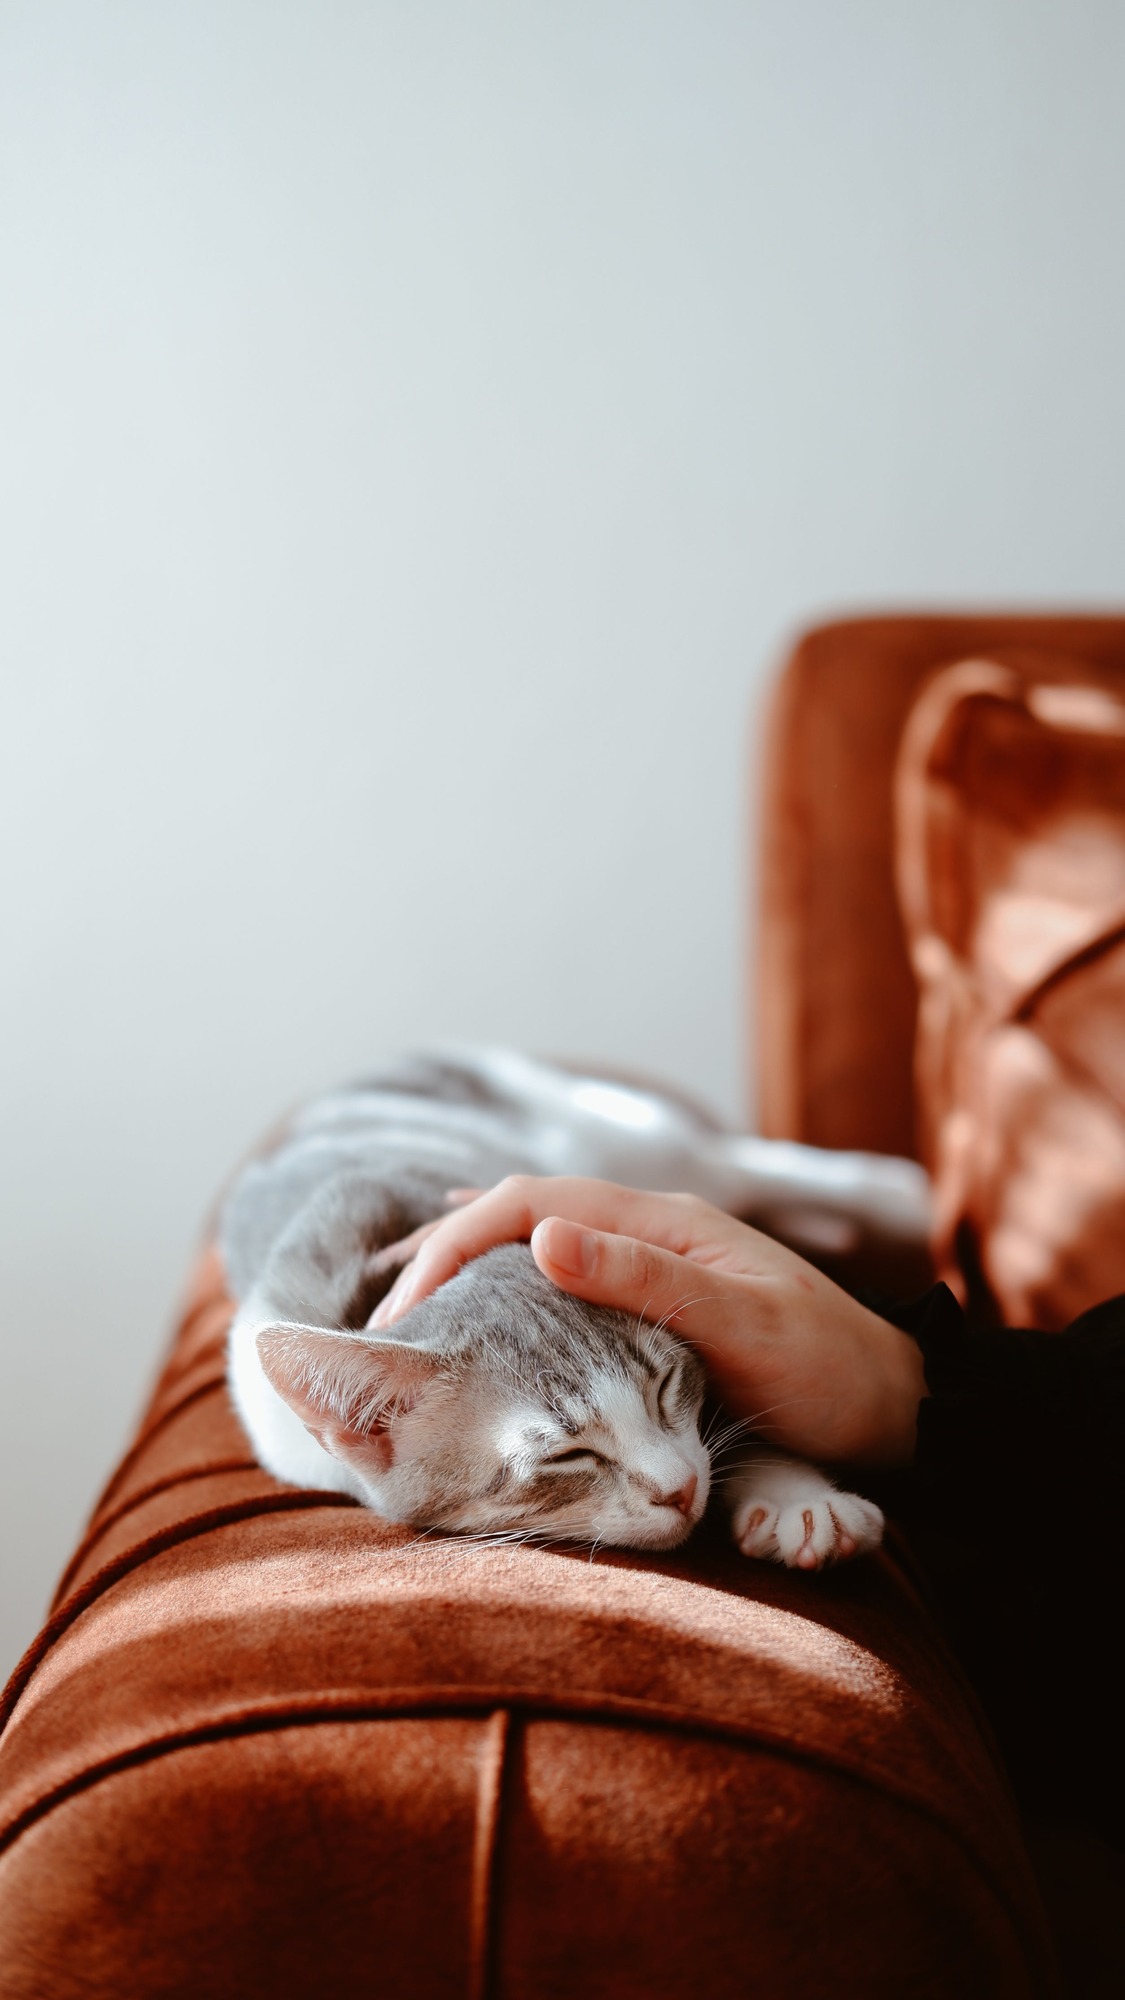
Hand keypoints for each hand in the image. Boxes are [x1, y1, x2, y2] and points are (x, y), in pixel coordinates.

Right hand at [370, 1177, 926, 1467]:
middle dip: (445, 1256)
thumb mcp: (743, 1326)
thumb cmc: (830, 1371)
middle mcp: (649, 1231)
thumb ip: (647, 1279)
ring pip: (538, 1243)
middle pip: (523, 1215)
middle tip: (388, 1327)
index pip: (533, 1202)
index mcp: (662, 1221)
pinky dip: (510, 1288)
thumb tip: (542, 1233)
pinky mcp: (658, 1307)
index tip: (409, 1305)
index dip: (458, 1242)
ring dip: (470, 1269)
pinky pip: (565, 1282)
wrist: (901, 1406)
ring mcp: (654, 1266)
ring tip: (411, 1322)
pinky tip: (481, 1308)